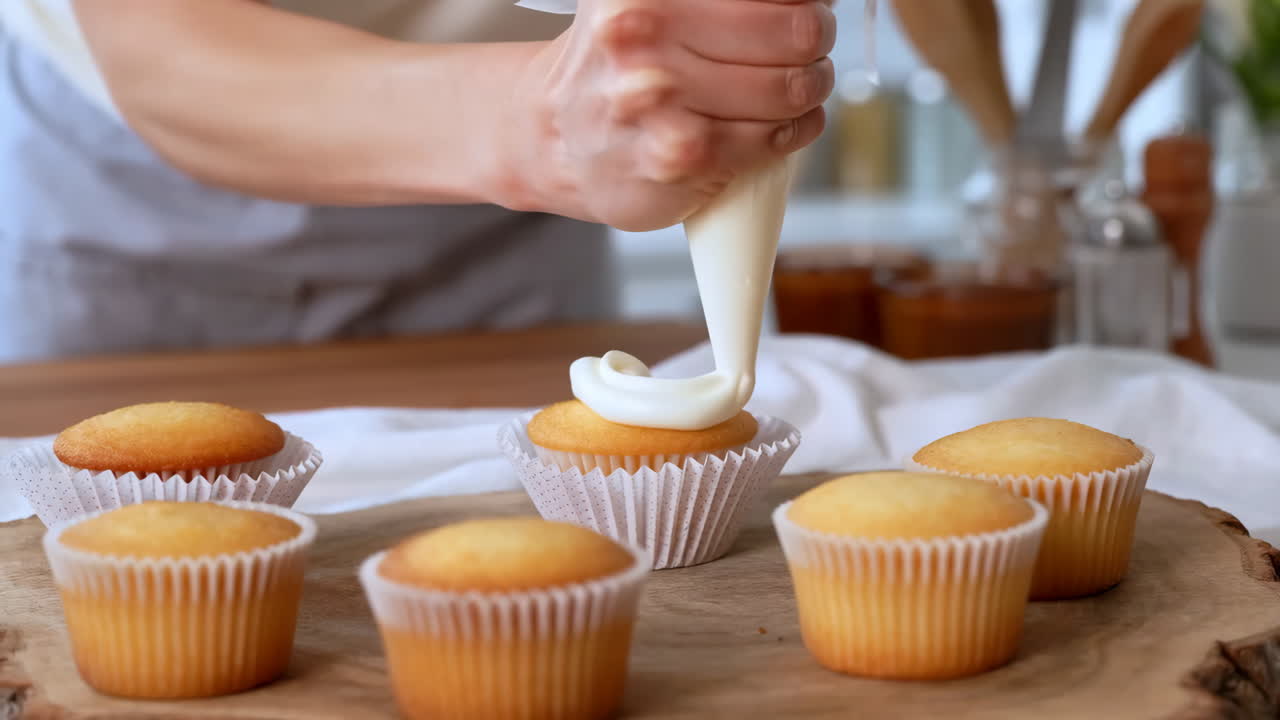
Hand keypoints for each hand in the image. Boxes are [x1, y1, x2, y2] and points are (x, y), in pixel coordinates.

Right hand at [506, 0, 835, 230]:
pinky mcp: (675, 157)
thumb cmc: (616, 67)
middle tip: (808, 45)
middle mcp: (642, 35)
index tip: (807, 4)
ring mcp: (656, 100)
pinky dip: (793, 132)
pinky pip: (769, 138)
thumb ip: (719, 1)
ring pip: (789, 87)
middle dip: (814, 38)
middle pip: (794, 30)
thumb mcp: (649, 4)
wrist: (554, 139)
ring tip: (799, 89)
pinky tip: (782, 126)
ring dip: (809, 89)